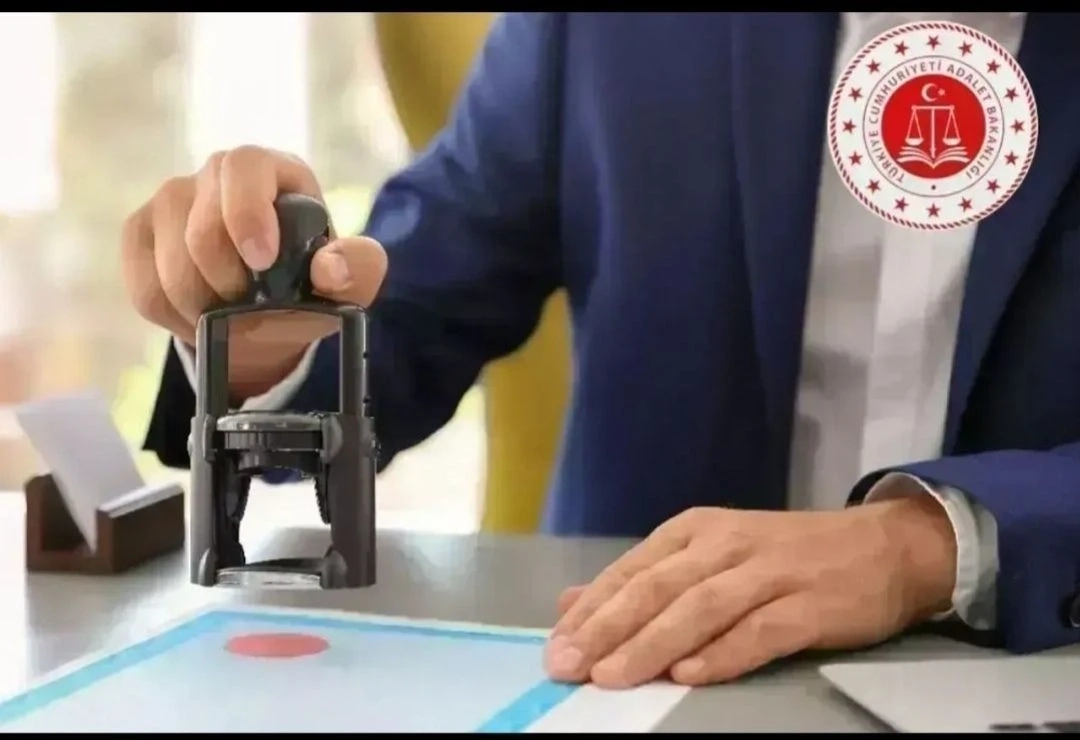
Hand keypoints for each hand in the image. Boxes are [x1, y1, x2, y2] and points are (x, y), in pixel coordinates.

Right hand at [120, 146, 387, 399]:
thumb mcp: (351, 281)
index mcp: (273, 171)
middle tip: (247, 307)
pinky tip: (197, 320)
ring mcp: (173, 200)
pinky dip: (171, 314)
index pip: (245, 165)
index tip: (262, 261)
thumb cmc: (312, 286)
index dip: (246, 212)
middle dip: (223, 279)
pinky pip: (143, 282)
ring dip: (198, 302)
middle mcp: (217, 174)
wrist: (269, 315)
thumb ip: (357, 269)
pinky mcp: (141, 233)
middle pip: (199, 225)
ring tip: (225, 318)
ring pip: (165, 256)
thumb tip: (331, 268)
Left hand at [545, 496, 955, 687]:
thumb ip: (643, 578)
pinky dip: (722, 653)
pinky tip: (689, 676)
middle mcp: (725, 545)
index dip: (591, 610)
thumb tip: (571, 601)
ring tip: (613, 677)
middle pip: (658, 588)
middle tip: (569, 665)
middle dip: (607, 629)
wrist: (883, 546)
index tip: (554, 646)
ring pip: (699, 609)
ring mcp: (769, 573)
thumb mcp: (708, 553)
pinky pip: (758, 632)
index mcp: (695, 530)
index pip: (632, 571)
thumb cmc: (784, 555)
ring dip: (652, 644)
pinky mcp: (809, 605)